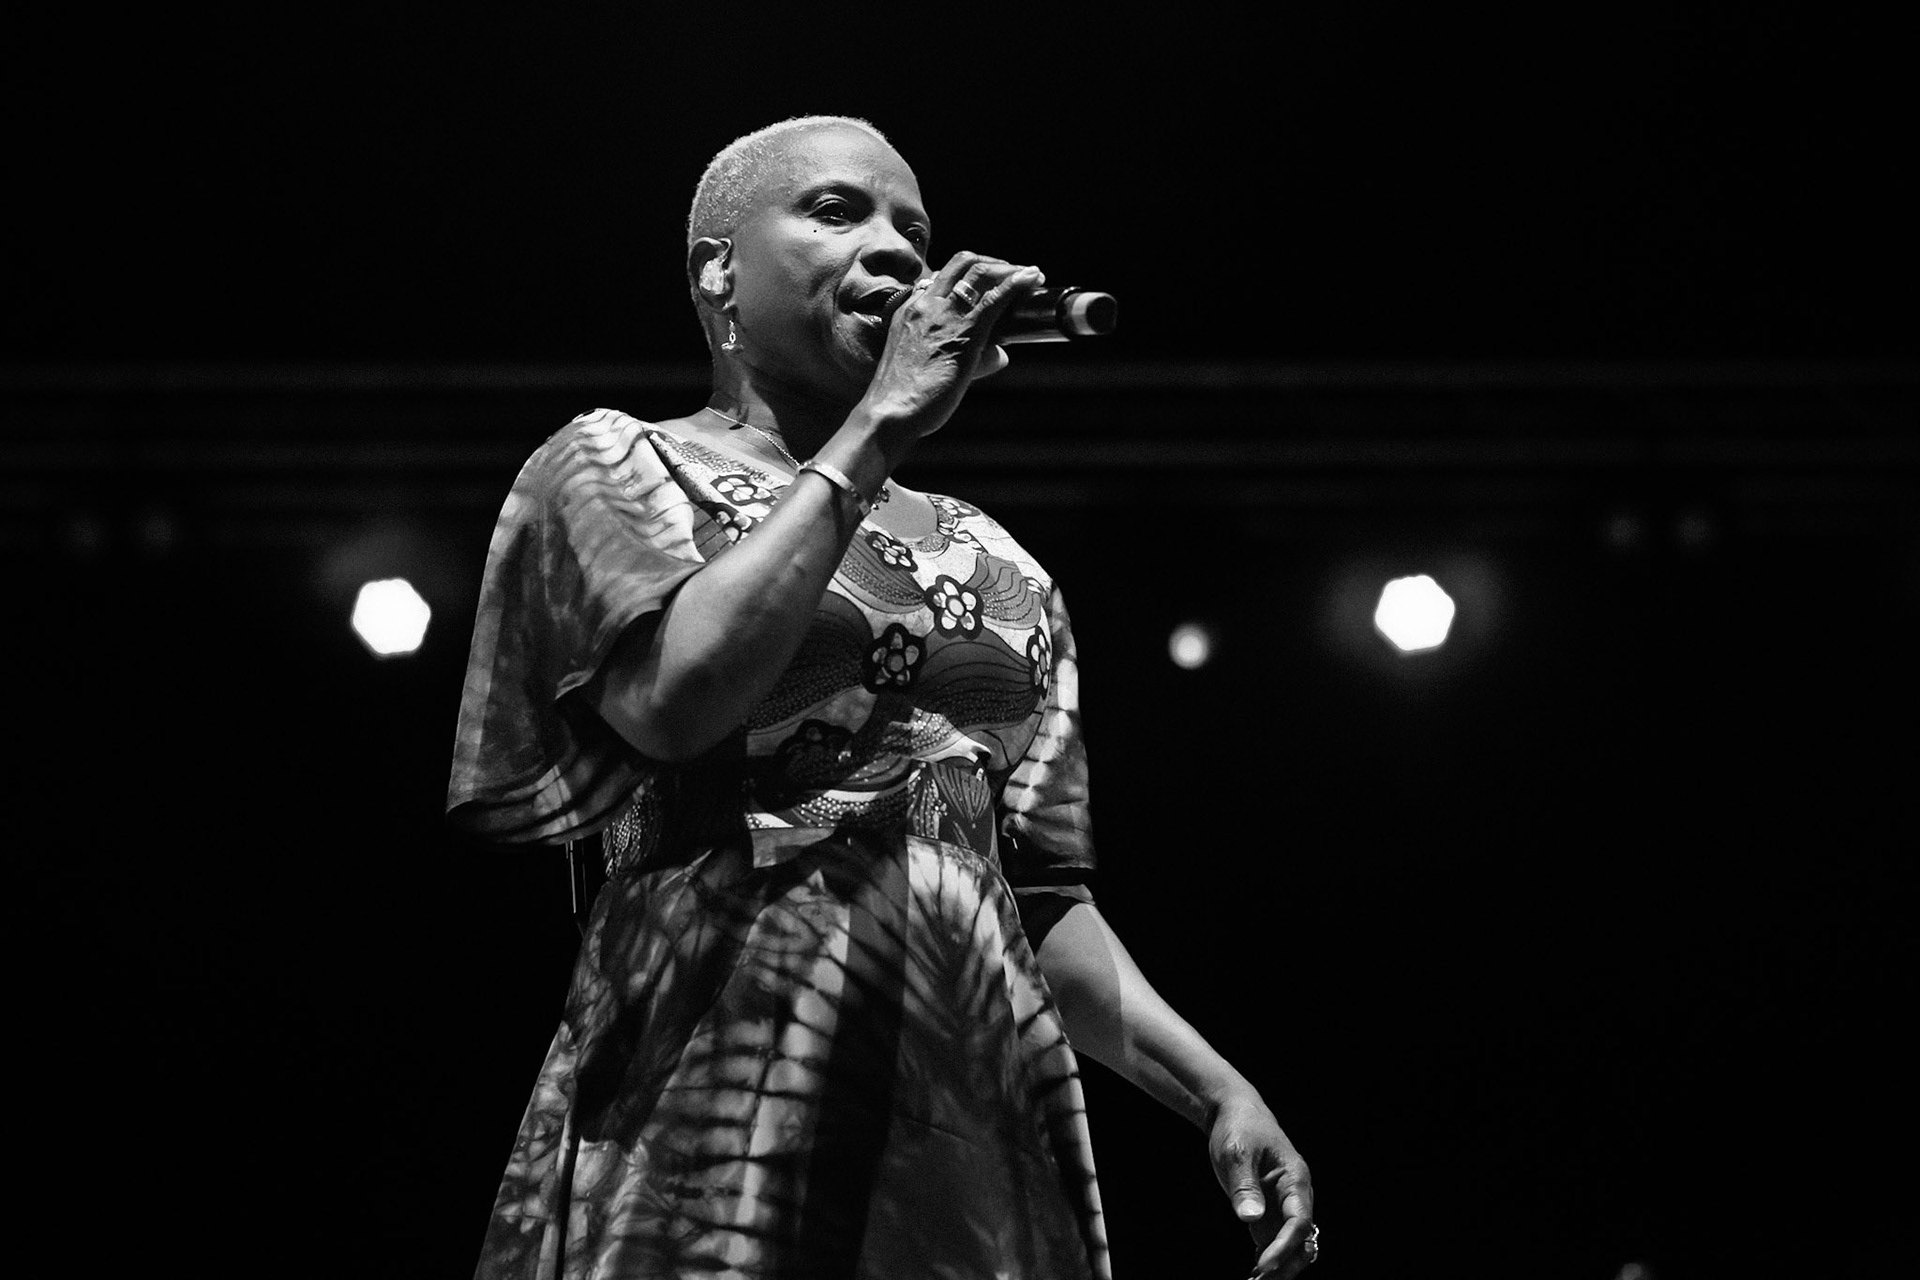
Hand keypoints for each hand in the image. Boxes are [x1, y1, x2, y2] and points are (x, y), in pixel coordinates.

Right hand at [860, 251, 1044, 440]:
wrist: (890, 411)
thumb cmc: (903, 397)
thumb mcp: (921, 363)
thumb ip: (958, 353)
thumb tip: (999, 356)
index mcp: (910, 310)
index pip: (942, 278)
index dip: (970, 274)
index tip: (988, 282)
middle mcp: (925, 304)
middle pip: (962, 263)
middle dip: (992, 263)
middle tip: (1014, 273)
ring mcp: (944, 315)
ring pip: (980, 273)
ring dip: (1009, 269)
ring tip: (1030, 274)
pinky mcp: (964, 331)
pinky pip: (994, 298)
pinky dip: (1017, 283)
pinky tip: (1032, 279)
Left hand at [1208, 1090, 1315, 1276]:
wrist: (1235, 1113)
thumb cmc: (1239, 1128)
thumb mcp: (1236, 1152)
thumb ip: (1244, 1185)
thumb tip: (1250, 1218)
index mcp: (1295, 1179)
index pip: (1299, 1221)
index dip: (1285, 1246)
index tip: (1264, 1266)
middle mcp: (1294, 1196)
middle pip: (1302, 1240)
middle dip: (1286, 1263)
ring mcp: (1282, 1206)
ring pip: (1291, 1246)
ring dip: (1278, 1266)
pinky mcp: (1267, 1212)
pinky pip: (1273, 1243)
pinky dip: (1267, 1260)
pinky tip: (1254, 1275)